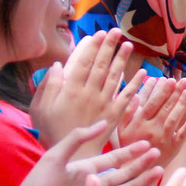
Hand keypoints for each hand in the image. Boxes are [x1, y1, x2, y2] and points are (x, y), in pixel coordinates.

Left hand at [11, 124, 161, 185]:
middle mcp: (95, 184)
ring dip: (143, 181)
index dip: (130, 151)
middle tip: (159, 154)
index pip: (114, 158)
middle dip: (141, 164)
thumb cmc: (37, 185)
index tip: (147, 144)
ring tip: (160, 171)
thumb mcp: (55, 156)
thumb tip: (102, 123)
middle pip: (124, 173)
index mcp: (86, 169)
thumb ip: (77, 138)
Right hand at [30, 30, 144, 151]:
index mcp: (71, 90)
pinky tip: (145, 73)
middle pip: (101, 66)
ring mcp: (105, 104)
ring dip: (122, 60)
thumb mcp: (41, 108)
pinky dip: (136, 84)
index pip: (84, 63)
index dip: (92, 47)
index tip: (99, 34)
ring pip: (115, 78)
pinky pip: (128, 97)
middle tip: (116, 31)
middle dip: (109, 47)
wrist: (72, 153)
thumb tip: (58, 65)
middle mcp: (90, 94)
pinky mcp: (116, 115)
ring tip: (129, 45)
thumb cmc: (52, 131)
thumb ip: (48, 86)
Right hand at [116, 78, 185, 166]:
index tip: (170, 79)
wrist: (136, 168)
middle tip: (185, 80)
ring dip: (182, 106)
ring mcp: (163, 139)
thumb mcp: (122, 128)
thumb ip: (128, 112)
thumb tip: (135, 95)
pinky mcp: (172, 148)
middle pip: (165, 108)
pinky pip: (180, 136)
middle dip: (175, 93)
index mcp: (139, 123)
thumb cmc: (129, 145)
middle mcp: (152, 129)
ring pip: (173, 119)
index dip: (162, 91)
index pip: (152, 103)